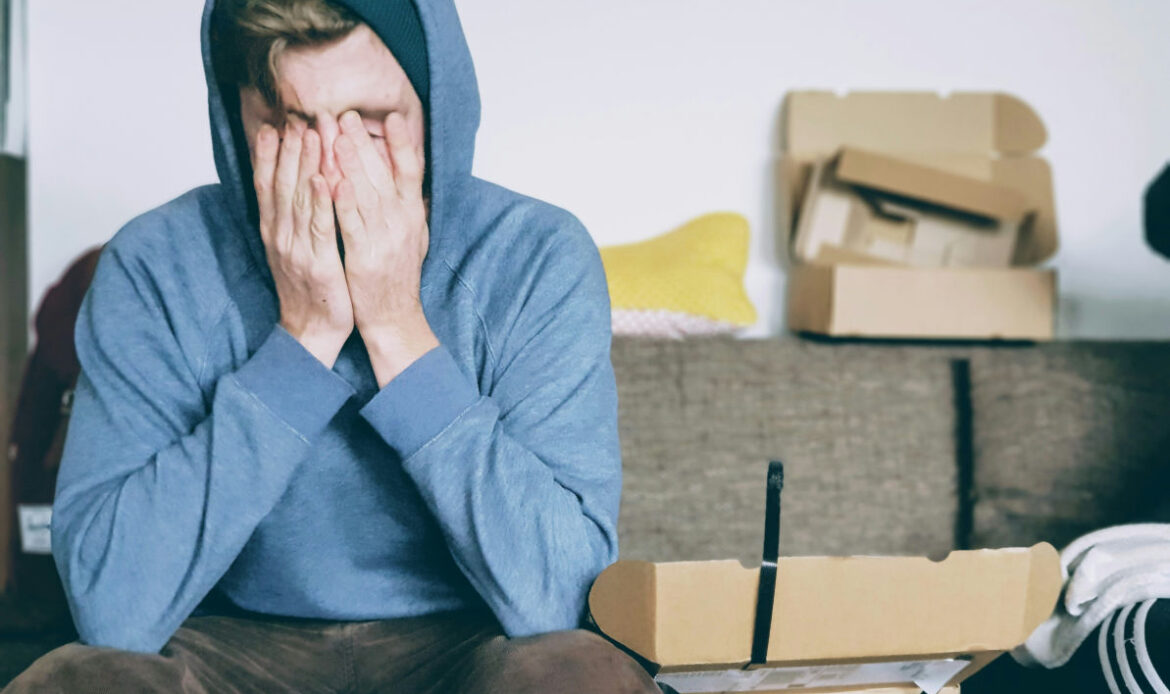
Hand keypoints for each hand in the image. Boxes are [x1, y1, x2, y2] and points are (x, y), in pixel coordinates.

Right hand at [253, 124, 353, 367]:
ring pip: (299, 199)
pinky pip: (319, 227)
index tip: (273, 125)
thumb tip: (294, 186)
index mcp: (274, 231)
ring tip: (311, 133)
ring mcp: (297, 249)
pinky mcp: (318, 263)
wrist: (311, 331)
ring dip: (305, 164)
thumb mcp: (293, 249)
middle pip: (281, 184)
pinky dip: (320, 202)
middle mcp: (280, 236)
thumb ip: (291, 219)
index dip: (269, 155)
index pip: (267, 185)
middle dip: (289, 149)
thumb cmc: (309, 288)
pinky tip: (323, 178)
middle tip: (296, 117)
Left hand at [332, 110, 438, 385]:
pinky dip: (343, 201)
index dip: (402, 143)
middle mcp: (403, 223)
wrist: (394, 318)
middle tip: (345, 114)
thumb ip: (408, 206)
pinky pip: (352, 224)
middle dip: (363, 142)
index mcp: (413, 215)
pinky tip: (332, 180)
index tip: (392, 116)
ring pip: (366, 193)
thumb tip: (408, 176)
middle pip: (383, 174)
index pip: (411, 171)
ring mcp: (385, 239)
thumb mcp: (413, 236)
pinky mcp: (365, 257)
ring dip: (350, 163)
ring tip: (335, 134)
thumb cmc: (397, 276)